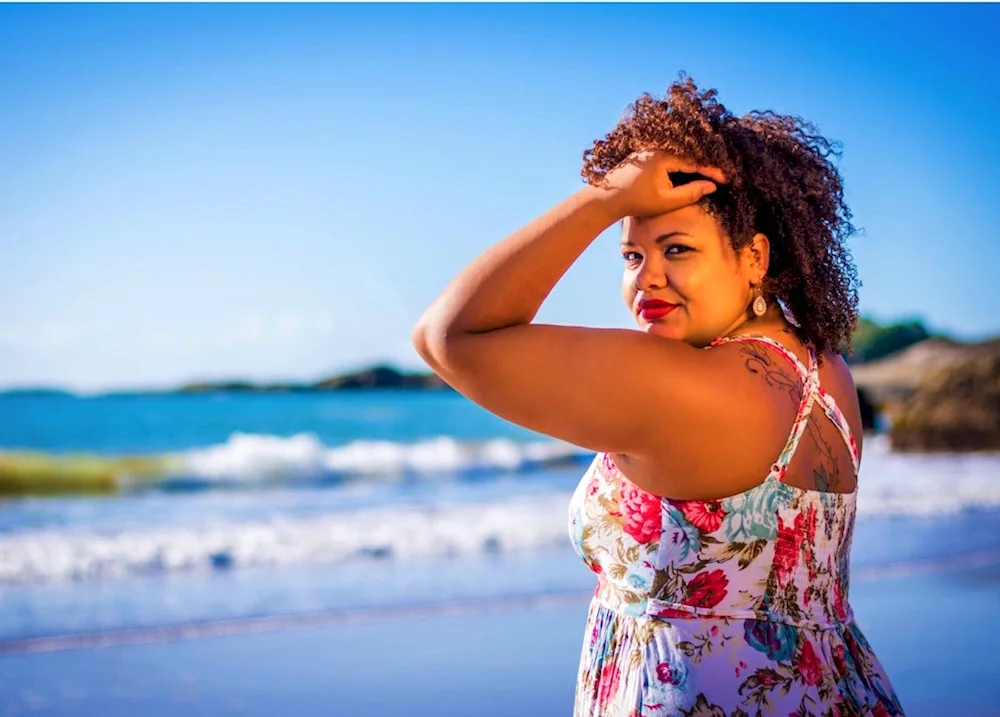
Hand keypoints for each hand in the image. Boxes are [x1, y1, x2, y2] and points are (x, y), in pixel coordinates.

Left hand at [595, 150, 726, 218]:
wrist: (607, 198)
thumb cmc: (636, 201)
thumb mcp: (666, 201)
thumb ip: (691, 192)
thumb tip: (711, 185)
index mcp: (664, 156)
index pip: (695, 162)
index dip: (712, 171)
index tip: (726, 179)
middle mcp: (658, 147)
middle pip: (688, 154)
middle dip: (705, 164)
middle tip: (722, 173)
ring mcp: (650, 149)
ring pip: (678, 154)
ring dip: (693, 162)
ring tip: (710, 171)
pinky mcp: (645, 154)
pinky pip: (668, 155)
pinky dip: (680, 162)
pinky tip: (690, 169)